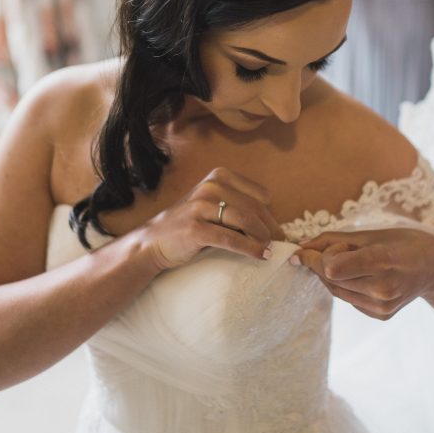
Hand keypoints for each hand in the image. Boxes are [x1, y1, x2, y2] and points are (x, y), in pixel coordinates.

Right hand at [142, 167, 283, 271]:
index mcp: (219, 176)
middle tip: (279, 244)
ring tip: (270, 250)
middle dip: (271, 229)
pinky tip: (260, 255)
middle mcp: (211, 187)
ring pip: (245, 221)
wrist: (154, 240)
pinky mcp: (195, 228)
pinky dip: (251, 249)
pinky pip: (231, 239)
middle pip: (255, 209)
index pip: (259, 196)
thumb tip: (273, 223)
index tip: (275, 231)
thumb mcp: (213, 204)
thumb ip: (238, 205)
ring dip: (263, 238)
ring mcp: (201, 206)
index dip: (270, 215)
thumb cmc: (189, 224)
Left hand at [290, 227, 433, 319]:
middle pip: (330, 279)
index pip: (332, 267)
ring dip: (332, 275)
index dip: (313, 258)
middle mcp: (382, 289)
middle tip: (339, 249)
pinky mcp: (382, 316)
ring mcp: (382, 306)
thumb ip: (331, 240)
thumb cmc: (402, 242)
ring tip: (352, 261)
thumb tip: (300, 249)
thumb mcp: (369, 233)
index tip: (303, 251)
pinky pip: (348, 300)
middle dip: (322, 263)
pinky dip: (345, 286)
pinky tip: (361, 275)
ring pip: (336, 291)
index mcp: (381, 262)